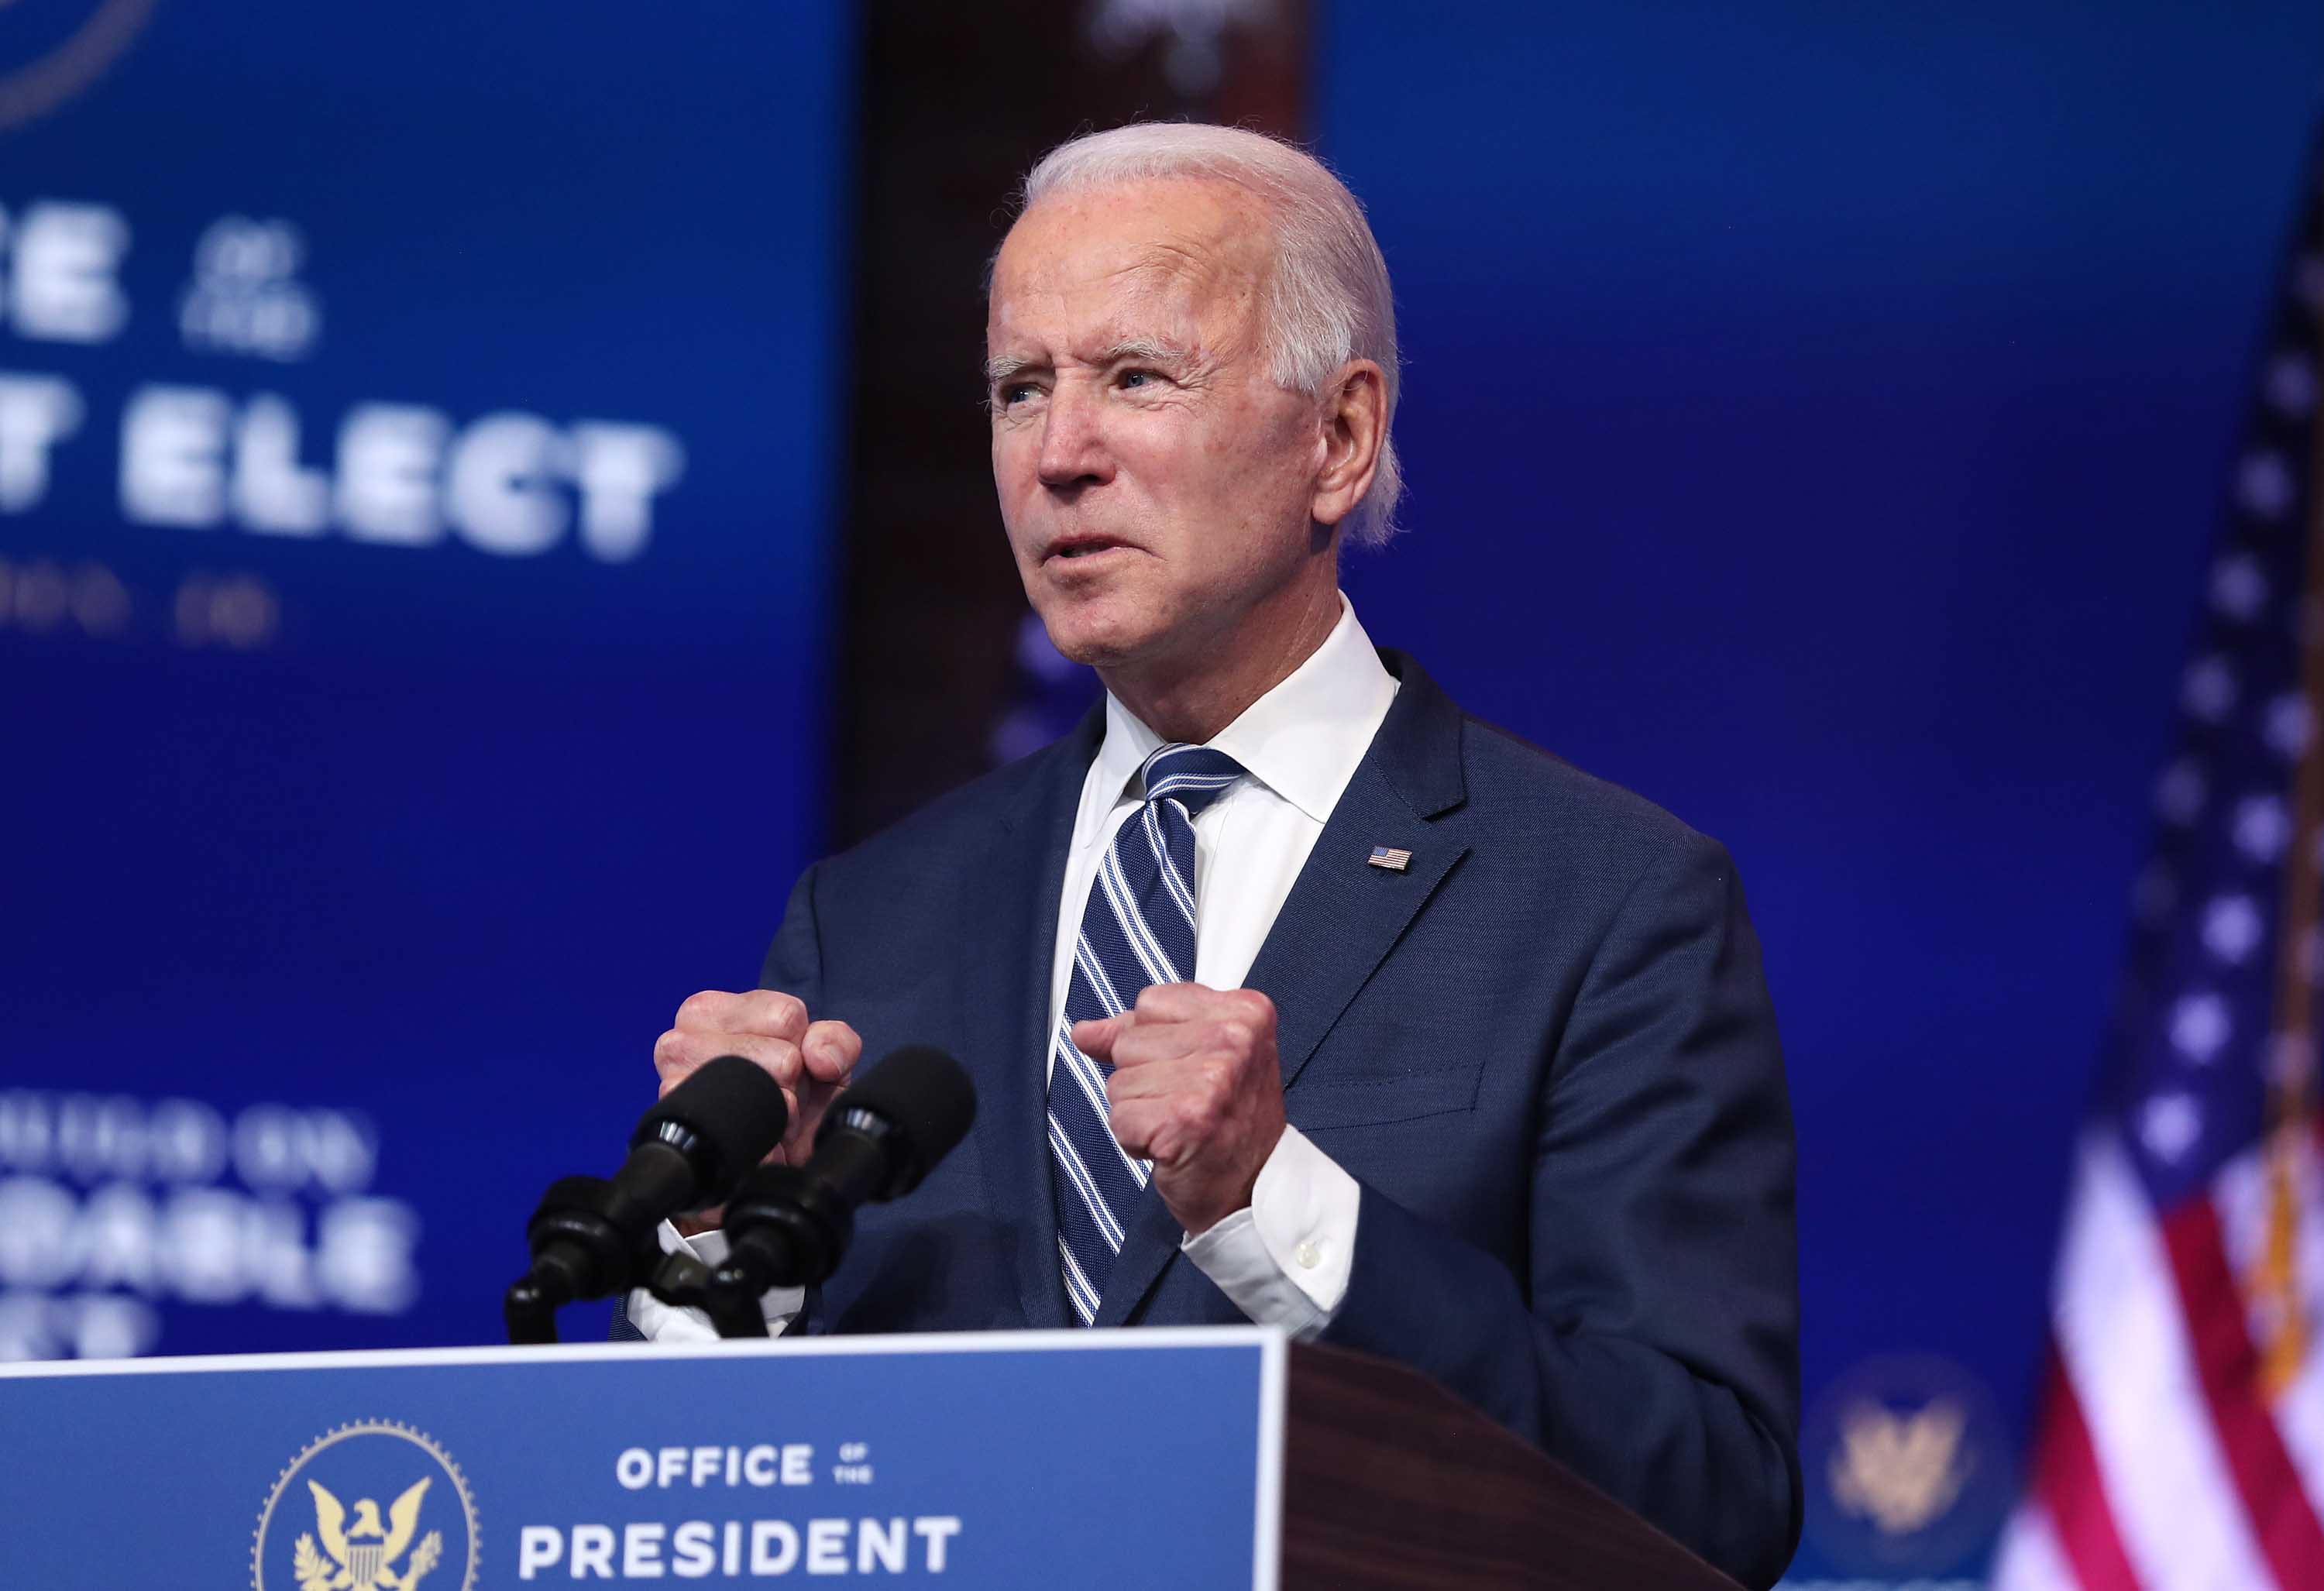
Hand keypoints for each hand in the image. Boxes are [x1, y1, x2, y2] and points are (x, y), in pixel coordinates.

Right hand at [653, 989, 861, 1233]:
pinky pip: (747, 1134)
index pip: (786, 1015)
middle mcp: (679, 1042)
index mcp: (709, 1010)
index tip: (790, 1062)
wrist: (773, 1157)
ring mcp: (673, 1087)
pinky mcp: (683, 1132)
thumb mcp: (823, 1055)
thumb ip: (835, 1041)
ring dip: (779, 1112)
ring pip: (762, 1091)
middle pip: (780, 1056)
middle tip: (779, 1095)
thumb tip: (819, 1058)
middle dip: (793, 1082)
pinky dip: (769, 1144)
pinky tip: (763, 1142)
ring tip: (768, 1115)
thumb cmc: (790, 1095)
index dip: (802, 1045)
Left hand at [1072, 983, 1286, 1237]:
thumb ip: (1140, 1034)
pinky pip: (1120, 1118)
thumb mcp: (1199, 1056)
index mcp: (1244, 1011)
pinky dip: (1136, 1140)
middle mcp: (1234, 1039)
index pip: (1150, 1002)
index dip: (1155, 1043)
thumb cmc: (1228, 1123)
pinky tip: (1172, 1145)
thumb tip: (1085, 1032)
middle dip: (1144, 1079)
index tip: (1191, 1069)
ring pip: (1119, 1082)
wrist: (1254, 1189)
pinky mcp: (1186, 1118)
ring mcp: (1213, 1078)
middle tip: (1189, 1103)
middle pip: (1129, 1041)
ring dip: (1139, 1111)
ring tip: (1181, 1124)